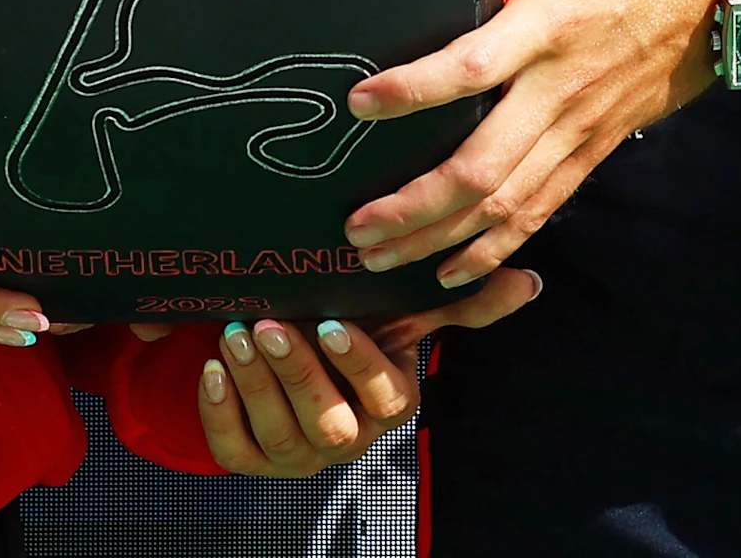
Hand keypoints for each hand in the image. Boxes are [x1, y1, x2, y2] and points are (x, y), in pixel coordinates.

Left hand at [195, 270, 538, 475]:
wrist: (290, 349)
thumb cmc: (352, 323)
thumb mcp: (401, 309)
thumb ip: (458, 301)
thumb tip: (528, 282)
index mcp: (388, 402)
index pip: (382, 396)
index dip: (356, 364)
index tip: (331, 321)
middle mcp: (348, 437)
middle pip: (327, 422)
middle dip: (296, 373)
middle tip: (269, 323)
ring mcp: (298, 454)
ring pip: (278, 435)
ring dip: (254, 384)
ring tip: (235, 333)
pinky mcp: (252, 458)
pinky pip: (234, 450)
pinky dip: (219, 412)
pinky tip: (212, 368)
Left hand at [340, 0, 730, 286]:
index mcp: (558, 19)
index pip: (476, 67)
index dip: (416, 90)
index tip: (361, 102)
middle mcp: (566, 85)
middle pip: (485, 165)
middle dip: (417, 204)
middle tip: (355, 226)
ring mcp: (586, 122)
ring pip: (511, 201)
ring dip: (445, 236)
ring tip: (383, 259)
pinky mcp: (602, 140)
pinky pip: (546, 204)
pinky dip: (500, 243)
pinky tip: (459, 266)